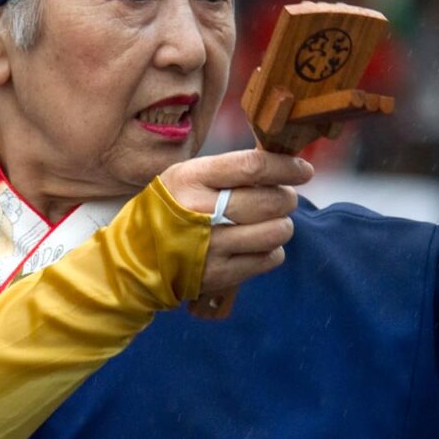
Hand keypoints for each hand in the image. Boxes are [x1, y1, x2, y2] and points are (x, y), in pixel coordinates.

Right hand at [161, 149, 313, 294]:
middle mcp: (202, 212)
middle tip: (279, 199)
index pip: (253, 167)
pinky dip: (270, 250)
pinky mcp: (222, 274)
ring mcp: (212, 246)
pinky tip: (253, 245)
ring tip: (264, 223)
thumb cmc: (168, 210)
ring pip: (277, 231)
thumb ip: (227, 170)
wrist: (135, 260)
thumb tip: (279, 164)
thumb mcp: (185, 178)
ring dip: (280, 225)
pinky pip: (271, 258)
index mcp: (192, 180)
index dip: (286, 167)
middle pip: (271, 201)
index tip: (303, 170)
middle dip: (286, 198)